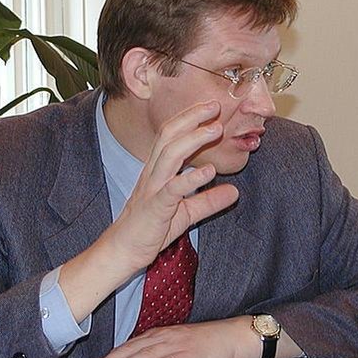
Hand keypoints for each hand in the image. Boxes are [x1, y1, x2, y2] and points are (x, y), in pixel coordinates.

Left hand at [83, 316, 258, 357]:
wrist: (234, 336)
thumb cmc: (208, 342)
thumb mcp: (179, 344)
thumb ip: (159, 352)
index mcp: (161, 334)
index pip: (130, 346)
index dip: (111, 357)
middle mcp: (165, 337)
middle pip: (132, 350)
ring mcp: (178, 345)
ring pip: (146, 356)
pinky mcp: (191, 354)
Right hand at [103, 100, 238, 272]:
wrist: (123, 251)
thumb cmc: (150, 229)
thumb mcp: (185, 213)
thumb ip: (208, 201)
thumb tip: (234, 191)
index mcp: (158, 171)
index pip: (171, 135)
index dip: (189, 118)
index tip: (211, 107)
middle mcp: (153, 174)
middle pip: (169, 136)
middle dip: (192, 118)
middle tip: (215, 105)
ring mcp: (152, 189)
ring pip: (169, 155)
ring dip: (193, 139)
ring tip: (215, 129)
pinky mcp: (155, 209)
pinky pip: (172, 189)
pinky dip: (191, 179)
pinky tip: (209, 171)